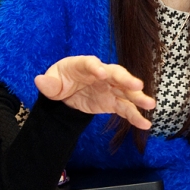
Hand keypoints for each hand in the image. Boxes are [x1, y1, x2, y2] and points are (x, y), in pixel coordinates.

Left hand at [35, 55, 154, 129]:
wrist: (69, 92)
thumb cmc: (61, 81)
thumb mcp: (52, 82)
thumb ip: (48, 84)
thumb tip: (40, 80)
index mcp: (84, 65)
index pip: (91, 64)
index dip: (97, 67)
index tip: (102, 73)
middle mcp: (102, 74)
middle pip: (116, 74)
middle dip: (126, 80)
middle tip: (137, 85)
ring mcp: (109, 88)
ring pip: (126, 91)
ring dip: (138, 97)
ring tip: (150, 104)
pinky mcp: (112, 102)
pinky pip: (125, 109)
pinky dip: (135, 116)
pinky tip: (145, 125)